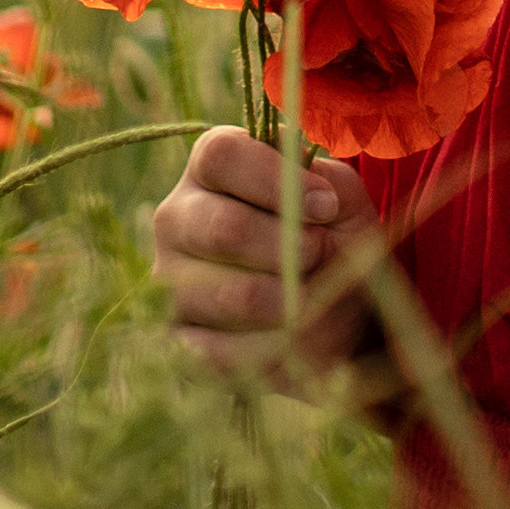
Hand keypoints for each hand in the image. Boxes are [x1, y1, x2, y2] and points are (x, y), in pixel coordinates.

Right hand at [152, 126, 380, 372]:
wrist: (334, 307)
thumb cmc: (332, 232)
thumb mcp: (340, 195)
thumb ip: (324, 182)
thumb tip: (309, 194)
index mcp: (211, 165)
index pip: (221, 157)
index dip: (274, 180)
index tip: (324, 206)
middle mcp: (177, 216)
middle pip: (222, 228)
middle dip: (288, 248)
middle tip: (320, 255)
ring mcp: (169, 280)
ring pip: (228, 294)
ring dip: (286, 300)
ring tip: (310, 294)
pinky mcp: (175, 338)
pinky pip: (219, 352)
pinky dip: (270, 346)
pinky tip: (290, 334)